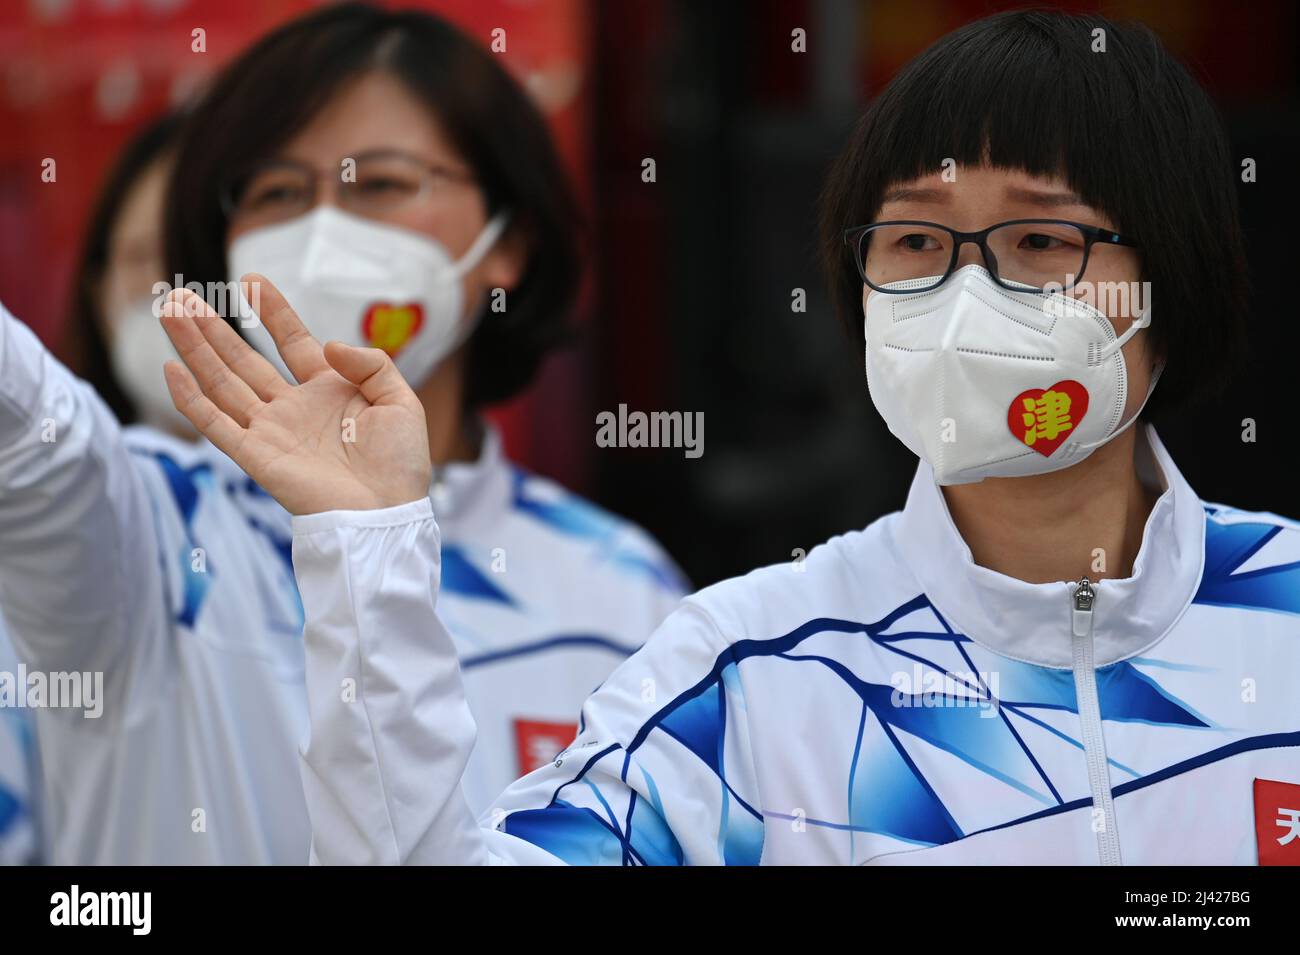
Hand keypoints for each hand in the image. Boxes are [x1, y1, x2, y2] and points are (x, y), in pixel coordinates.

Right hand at [159, 273, 431, 515]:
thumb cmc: (401, 465)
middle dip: (212, 328)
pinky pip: (215, 424)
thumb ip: (372, 364)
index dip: (273, 312)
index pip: (292, 342)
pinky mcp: (256, 457)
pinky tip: (170, 369)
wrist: (389, 514)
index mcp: (328, 392)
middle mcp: (293, 408)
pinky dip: (191, 399)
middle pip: (243, 360)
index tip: (252, 281)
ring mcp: (271, 432)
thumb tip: (329, 345)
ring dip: (194, 348)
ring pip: (221, 383)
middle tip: (182, 295)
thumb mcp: (401, 401)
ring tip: (169, 310)